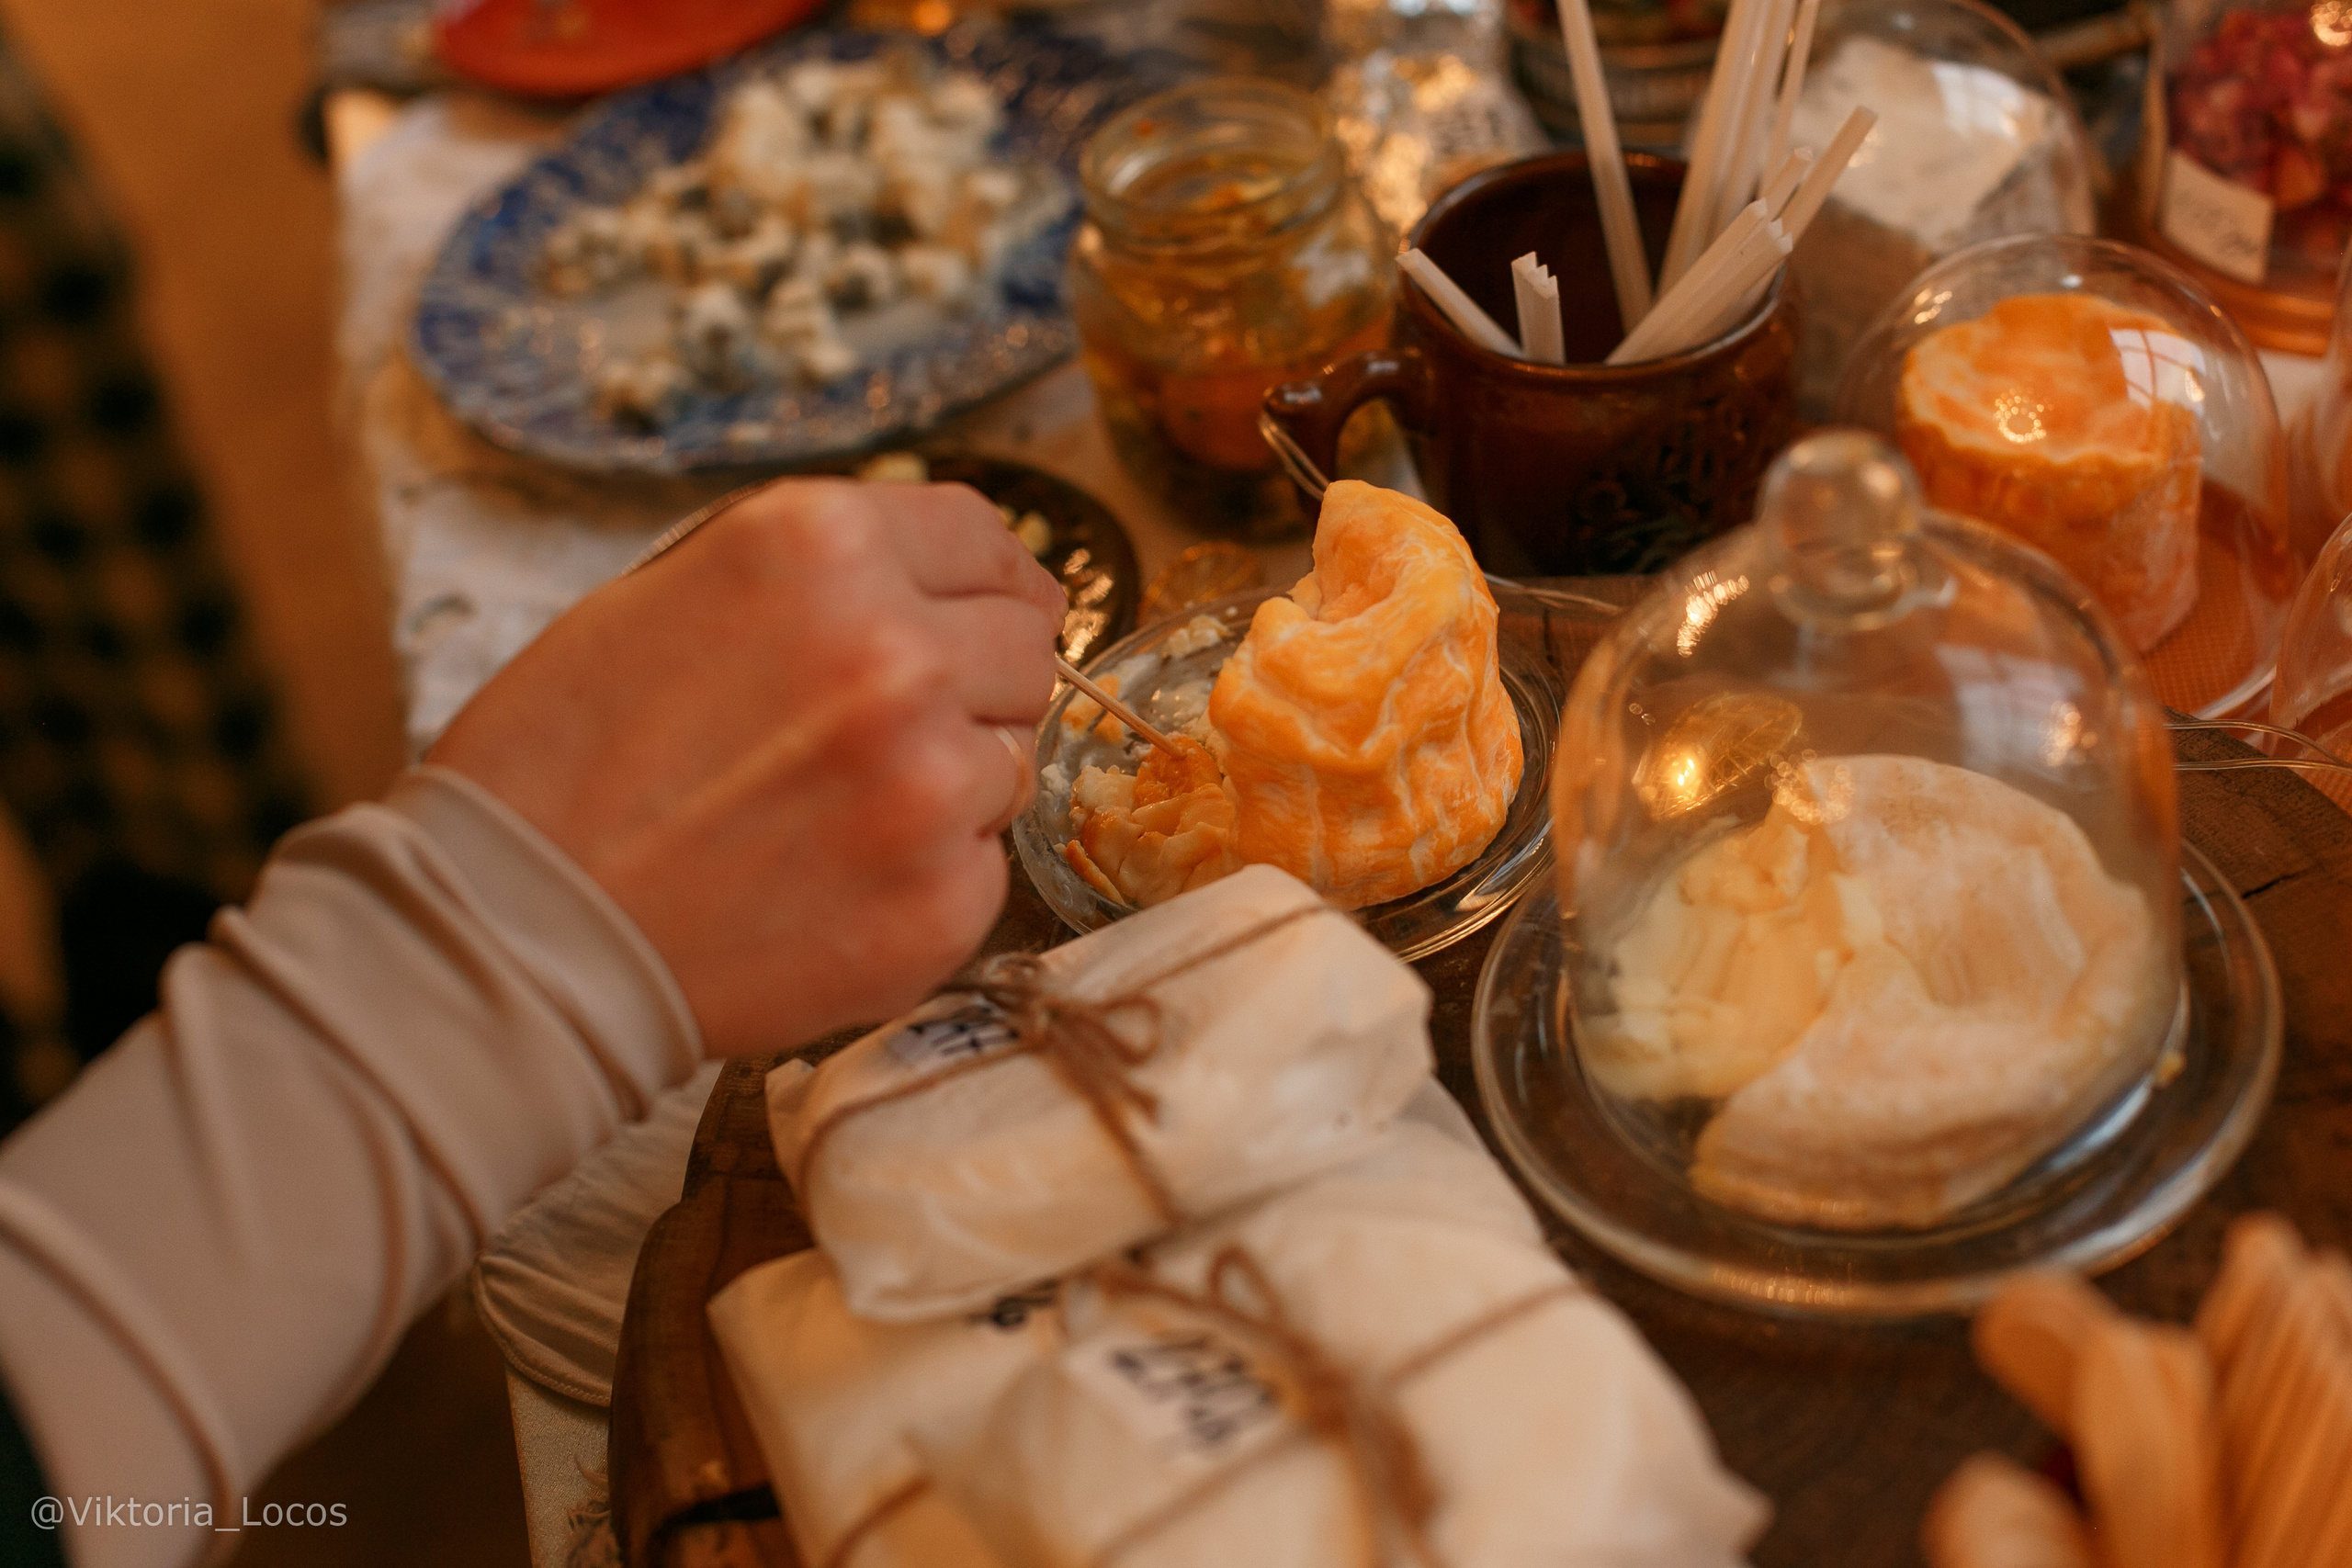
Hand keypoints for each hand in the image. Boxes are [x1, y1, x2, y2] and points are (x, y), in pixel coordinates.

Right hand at [428, 479, 1062, 1053]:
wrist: (516, 935)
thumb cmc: (564, 766)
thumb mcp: (671, 594)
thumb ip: (819, 578)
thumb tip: (935, 584)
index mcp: (822, 549)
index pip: (982, 540)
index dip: (990, 581)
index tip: (995, 609)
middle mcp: (896, 652)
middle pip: (1023, 649)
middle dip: (973, 682)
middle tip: (884, 732)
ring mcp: (932, 785)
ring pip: (1011, 761)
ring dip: (949, 782)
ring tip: (829, 816)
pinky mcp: (945, 902)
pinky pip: (983, 865)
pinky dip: (927, 875)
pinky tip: (830, 884)